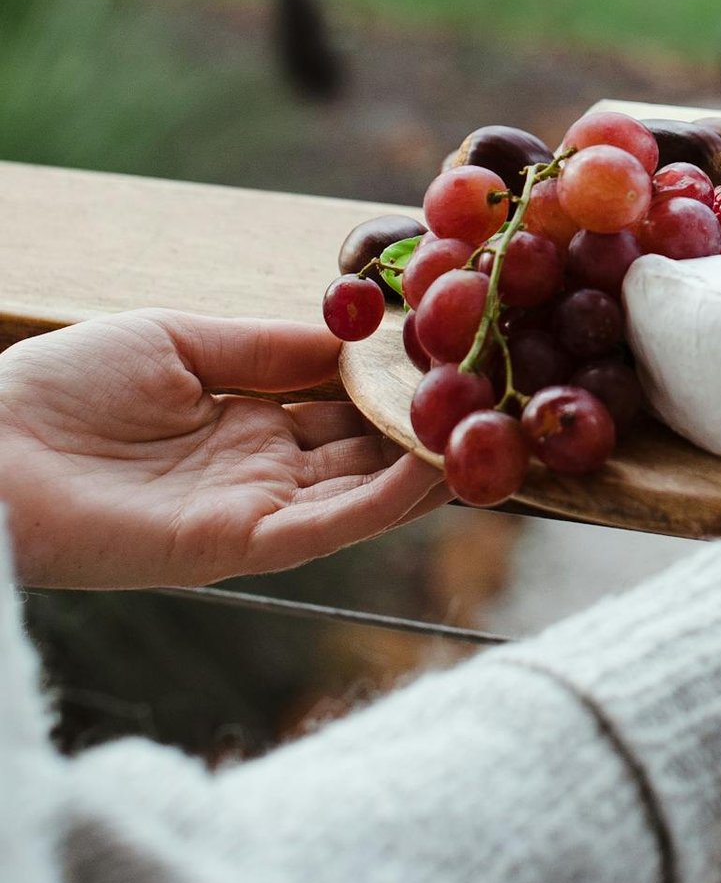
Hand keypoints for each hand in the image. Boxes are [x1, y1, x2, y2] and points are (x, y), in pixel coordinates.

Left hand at [0, 312, 444, 589]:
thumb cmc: (60, 387)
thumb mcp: (177, 339)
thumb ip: (267, 346)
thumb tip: (352, 336)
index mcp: (242, 416)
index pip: (339, 403)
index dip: (395, 384)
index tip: (455, 355)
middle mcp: (256, 467)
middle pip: (361, 451)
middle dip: (425, 427)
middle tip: (498, 399)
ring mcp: (250, 508)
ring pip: (358, 492)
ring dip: (421, 467)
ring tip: (488, 435)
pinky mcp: (234, 546)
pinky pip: (324, 527)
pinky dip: (380, 505)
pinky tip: (429, 471)